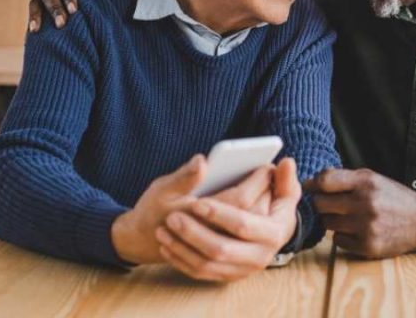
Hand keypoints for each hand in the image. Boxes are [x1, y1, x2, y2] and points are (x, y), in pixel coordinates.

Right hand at [110, 155, 272, 264]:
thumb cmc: (154, 210)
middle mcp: (215, 236)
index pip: (240, 198)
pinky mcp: (222, 255)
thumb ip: (185, 176)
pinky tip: (257, 200)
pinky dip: (256, 217)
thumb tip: (203, 160)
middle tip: (270, 170)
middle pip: (252, 213)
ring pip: (253, 227)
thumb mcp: (163, 189)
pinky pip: (247, 237)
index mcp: (200, 217)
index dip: (256, 180)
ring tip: (266, 182)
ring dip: (263, 204)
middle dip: (264, 191)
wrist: (144, 240)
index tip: (265, 163)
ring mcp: (220, 249)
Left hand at [155, 157, 300, 281]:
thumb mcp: (280, 190)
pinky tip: (167, 243)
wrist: (262, 233)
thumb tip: (286, 162)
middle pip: (221, 249)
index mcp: (275, 232)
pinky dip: (181, 259)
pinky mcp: (228, 276)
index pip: (243, 224)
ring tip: (165, 227)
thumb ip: (282, 178)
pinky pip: (200, 273)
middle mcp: (261, 255)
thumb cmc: (268, 203)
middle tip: (172, 217)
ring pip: (207, 263)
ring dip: (182, 246)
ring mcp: (243, 269)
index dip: (219, 214)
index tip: (197, 203)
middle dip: (194, 233)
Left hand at [303, 168, 415, 258]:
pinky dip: (343, 236)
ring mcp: (367, 227)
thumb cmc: (392, 197)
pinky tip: (356, 230)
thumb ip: (344, 178)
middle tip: (328, 204)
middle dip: (321, 203)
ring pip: (327, 223)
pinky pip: (338, 241)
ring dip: (332, 220)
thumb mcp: (372, 178)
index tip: (309, 187)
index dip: (312, 184)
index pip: (325, 181)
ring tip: (347, 216)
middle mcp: (366, 203)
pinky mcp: (368, 246)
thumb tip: (310, 181)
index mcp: (366, 182)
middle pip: (320, 204)